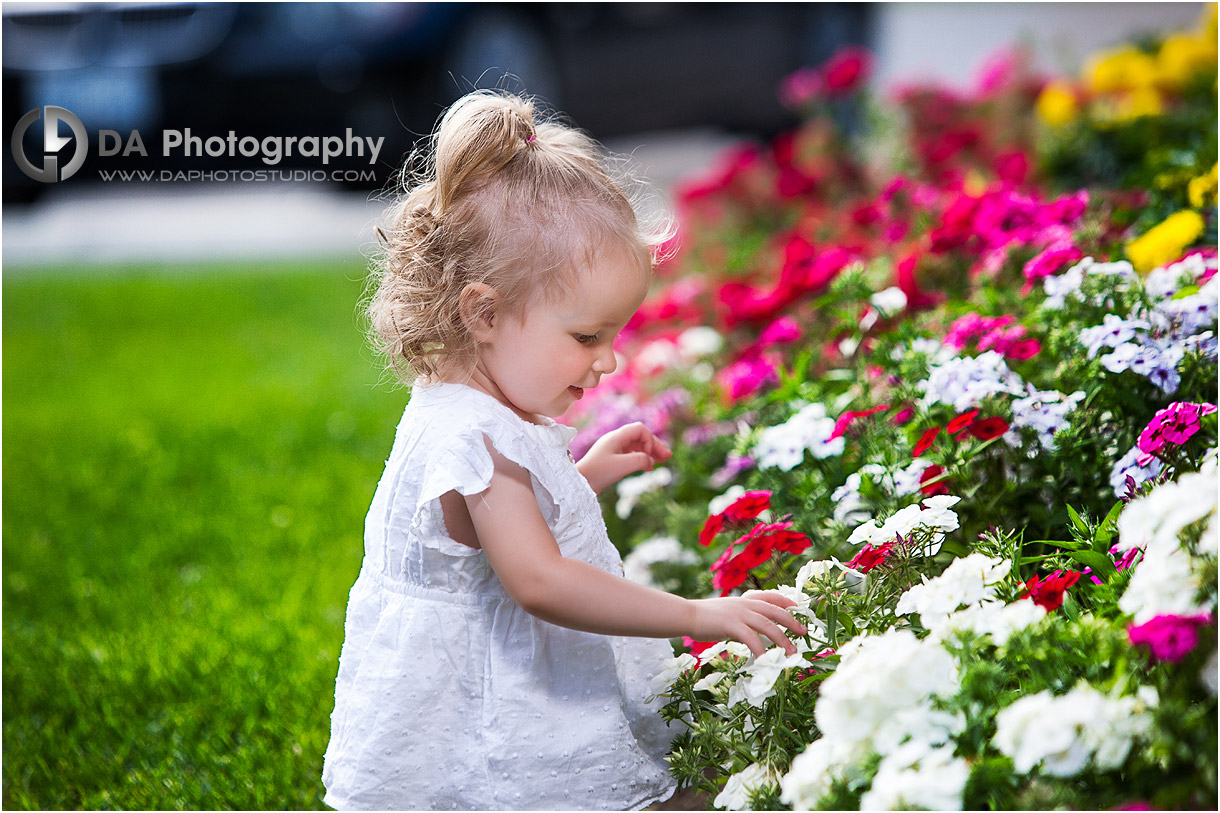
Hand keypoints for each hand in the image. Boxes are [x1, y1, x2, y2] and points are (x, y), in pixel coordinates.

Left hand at [576, 422, 671, 493]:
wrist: (579, 483)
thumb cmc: (598, 473)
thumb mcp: (622, 466)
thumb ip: (640, 460)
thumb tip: (651, 461)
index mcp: (616, 437)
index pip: (640, 429)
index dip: (649, 440)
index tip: (648, 456)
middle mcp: (615, 440)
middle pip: (640, 437)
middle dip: (655, 445)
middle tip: (668, 457)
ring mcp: (613, 449)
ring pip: (637, 446)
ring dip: (650, 452)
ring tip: (662, 461)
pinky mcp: (612, 459)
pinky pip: (631, 454)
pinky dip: (641, 458)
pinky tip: (648, 467)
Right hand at [689, 592, 805, 656]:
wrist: (686, 615)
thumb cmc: (704, 617)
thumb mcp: (727, 612)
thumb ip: (741, 618)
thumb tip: (753, 632)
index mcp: (744, 599)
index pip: (771, 596)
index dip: (787, 601)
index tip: (798, 608)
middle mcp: (745, 604)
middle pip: (775, 611)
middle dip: (792, 621)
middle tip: (804, 632)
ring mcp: (739, 613)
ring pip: (768, 625)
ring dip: (783, 640)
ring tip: (792, 652)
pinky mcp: (732, 625)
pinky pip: (752, 639)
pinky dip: (761, 650)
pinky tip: (766, 661)